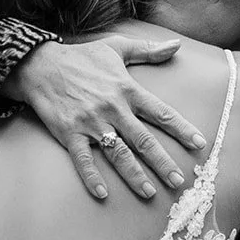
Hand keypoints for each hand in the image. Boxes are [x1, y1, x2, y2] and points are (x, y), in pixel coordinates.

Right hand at [5, 37, 206, 200]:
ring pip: (118, 154)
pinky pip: (83, 159)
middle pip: (143, 140)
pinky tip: (102, 194)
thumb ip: (148, 49)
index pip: (160, 112)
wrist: (40, 65)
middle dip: (162, 163)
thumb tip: (177, 45)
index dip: (181, 128)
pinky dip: (91, 177)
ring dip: (134, 175)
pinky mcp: (69, 133)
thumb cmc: (81, 57)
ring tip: (149, 193)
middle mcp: (112, 108)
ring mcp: (91, 123)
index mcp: (127, 90)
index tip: (199, 144)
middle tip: (178, 181)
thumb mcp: (116, 47)